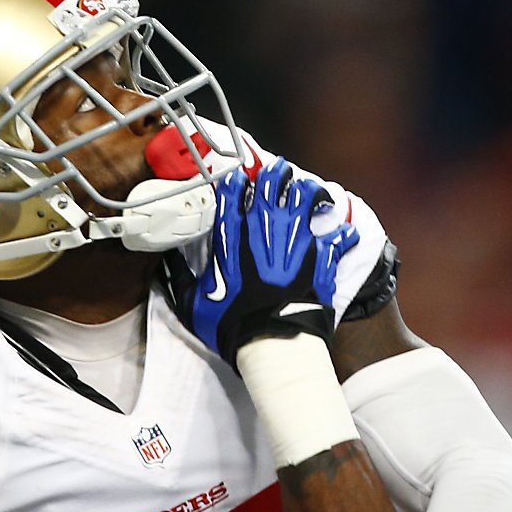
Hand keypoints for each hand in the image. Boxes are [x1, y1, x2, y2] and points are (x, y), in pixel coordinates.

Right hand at [169, 156, 359, 366]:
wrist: (271, 341)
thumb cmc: (230, 322)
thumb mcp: (194, 301)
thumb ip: (181, 278)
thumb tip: (167, 266)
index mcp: (233, 234)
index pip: (234, 189)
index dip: (238, 180)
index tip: (241, 178)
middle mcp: (265, 227)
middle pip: (273, 182)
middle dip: (277, 172)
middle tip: (280, 171)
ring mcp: (296, 237)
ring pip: (307, 196)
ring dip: (310, 191)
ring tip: (311, 193)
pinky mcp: (321, 254)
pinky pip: (339, 235)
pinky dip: (343, 233)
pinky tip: (345, 231)